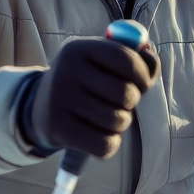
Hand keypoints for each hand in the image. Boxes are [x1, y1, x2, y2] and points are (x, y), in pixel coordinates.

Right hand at [23, 39, 159, 158]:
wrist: (41, 109)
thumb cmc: (86, 83)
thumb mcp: (102, 62)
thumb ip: (134, 58)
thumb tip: (152, 61)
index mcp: (78, 49)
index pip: (126, 58)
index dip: (143, 74)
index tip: (142, 83)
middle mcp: (66, 71)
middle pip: (126, 93)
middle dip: (132, 102)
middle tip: (123, 102)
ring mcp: (59, 100)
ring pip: (118, 121)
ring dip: (121, 123)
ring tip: (107, 117)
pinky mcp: (57, 129)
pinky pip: (105, 145)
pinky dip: (110, 144)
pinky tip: (100, 136)